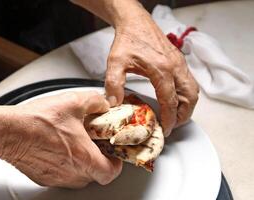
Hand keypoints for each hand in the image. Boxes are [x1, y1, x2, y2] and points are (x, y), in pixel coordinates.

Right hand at [0, 91, 121, 187]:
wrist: (9, 131)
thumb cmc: (38, 120)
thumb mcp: (74, 102)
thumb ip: (95, 102)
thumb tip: (103, 104)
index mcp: (84, 157)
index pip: (110, 173)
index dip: (115, 165)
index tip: (114, 156)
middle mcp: (72, 172)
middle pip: (94, 174)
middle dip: (98, 160)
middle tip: (94, 145)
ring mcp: (57, 177)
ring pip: (78, 176)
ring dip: (81, 162)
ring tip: (75, 144)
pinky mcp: (43, 178)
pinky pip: (61, 175)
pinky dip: (65, 164)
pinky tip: (58, 147)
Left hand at [105, 9, 198, 136]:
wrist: (135, 21)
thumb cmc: (128, 39)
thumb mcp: (116, 62)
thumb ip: (114, 83)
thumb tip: (113, 104)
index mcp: (162, 69)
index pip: (170, 101)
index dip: (169, 118)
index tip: (165, 129)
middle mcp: (175, 67)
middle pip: (189, 98)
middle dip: (183, 115)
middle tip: (172, 126)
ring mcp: (179, 63)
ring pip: (193, 90)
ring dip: (187, 106)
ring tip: (176, 116)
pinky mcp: (178, 60)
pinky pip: (190, 82)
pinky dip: (187, 95)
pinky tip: (176, 99)